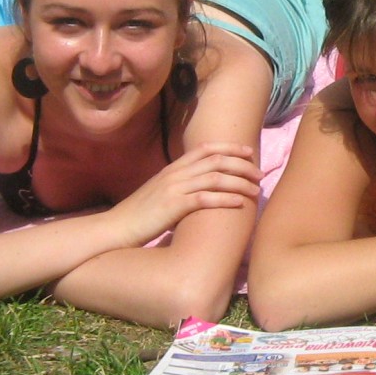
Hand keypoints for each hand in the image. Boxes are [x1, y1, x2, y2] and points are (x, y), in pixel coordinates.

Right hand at [105, 142, 260, 245]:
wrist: (115, 227)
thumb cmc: (139, 215)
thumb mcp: (159, 193)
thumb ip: (177, 186)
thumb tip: (198, 188)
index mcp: (172, 168)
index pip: (205, 149)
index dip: (229, 148)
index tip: (248, 152)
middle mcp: (175, 174)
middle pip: (216, 160)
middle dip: (241, 164)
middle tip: (259, 173)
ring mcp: (174, 189)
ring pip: (215, 177)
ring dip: (239, 182)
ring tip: (255, 189)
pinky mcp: (173, 207)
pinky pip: (205, 198)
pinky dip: (225, 198)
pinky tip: (240, 203)